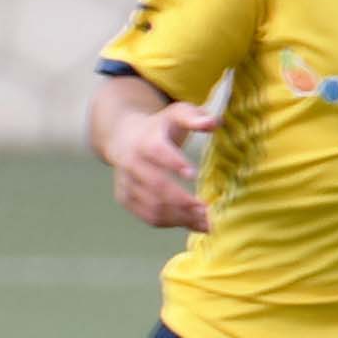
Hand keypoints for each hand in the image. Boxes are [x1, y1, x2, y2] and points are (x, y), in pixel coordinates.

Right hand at [110, 98, 218, 232]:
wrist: (124, 137)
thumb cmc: (158, 127)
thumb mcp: (176, 114)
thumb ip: (195, 116)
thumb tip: (213, 123)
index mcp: (144, 139)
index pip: (157, 151)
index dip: (174, 162)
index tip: (193, 174)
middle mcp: (131, 162)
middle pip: (155, 185)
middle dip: (182, 199)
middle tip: (206, 208)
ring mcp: (126, 183)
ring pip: (152, 206)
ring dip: (180, 217)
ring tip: (204, 221)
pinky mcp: (125, 198)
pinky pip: (148, 216)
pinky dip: (171, 223)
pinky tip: (191, 223)